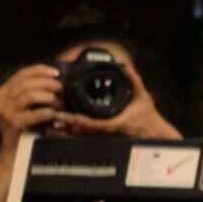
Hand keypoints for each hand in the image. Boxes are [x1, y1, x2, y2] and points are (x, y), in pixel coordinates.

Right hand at [0, 64, 61, 146]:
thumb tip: (55, 74)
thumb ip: (33, 88)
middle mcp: (1, 99)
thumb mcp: (23, 103)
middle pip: (26, 84)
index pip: (22, 74)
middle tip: (60, 87)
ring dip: (48, 96)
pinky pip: (35, 114)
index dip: (40, 70)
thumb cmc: (23, 122)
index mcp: (3, 90)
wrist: (13, 148)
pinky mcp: (13, 124)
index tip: (56, 73)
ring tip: (58, 102)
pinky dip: (47, 112)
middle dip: (46, 83)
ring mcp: (6, 112)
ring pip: (30, 96)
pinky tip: (54, 113)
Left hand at [49, 55, 176, 142]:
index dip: (77, 120)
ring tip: (51, 123)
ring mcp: (102, 134)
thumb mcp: (142, 96)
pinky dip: (72, 130)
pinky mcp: (101, 134)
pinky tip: (62, 126)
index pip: (91, 124)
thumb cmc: (146, 115)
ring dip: (65, 130)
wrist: (151, 131)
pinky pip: (84, 133)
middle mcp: (104, 130)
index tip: (65, 115)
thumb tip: (126, 67)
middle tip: (52, 117)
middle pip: (81, 131)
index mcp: (112, 123)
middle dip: (66, 125)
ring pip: (80, 134)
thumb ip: (134, 80)